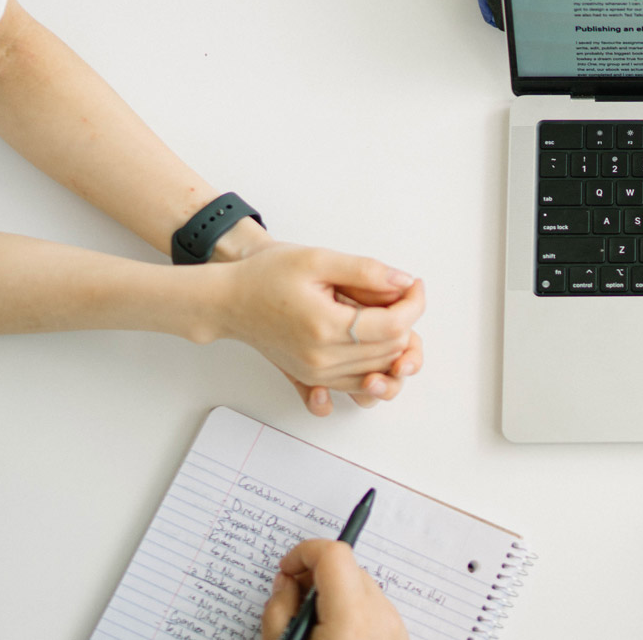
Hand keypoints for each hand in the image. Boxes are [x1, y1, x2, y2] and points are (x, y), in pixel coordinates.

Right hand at [194, 242, 424, 415]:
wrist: (228, 301)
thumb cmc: (266, 276)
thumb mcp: (318, 260)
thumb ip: (366, 271)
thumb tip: (403, 282)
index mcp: (325, 328)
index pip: (394, 327)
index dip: (414, 304)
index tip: (414, 284)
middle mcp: (322, 359)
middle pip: (391, 351)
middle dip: (406, 320)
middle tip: (401, 292)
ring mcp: (317, 374)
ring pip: (379, 370)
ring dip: (394, 344)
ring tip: (388, 312)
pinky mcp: (313, 378)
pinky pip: (358, 382)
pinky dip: (375, 363)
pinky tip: (373, 338)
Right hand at [261, 539, 406, 639]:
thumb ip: (279, 609)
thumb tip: (286, 581)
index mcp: (351, 617)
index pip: (333, 553)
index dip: (304, 552)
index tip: (286, 568)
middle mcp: (380, 616)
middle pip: (346, 568)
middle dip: (315, 576)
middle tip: (292, 601)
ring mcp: (393, 626)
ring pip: (359, 587)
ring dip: (332, 594)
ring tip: (311, 625)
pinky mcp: (398, 634)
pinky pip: (371, 608)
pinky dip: (349, 611)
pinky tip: (332, 634)